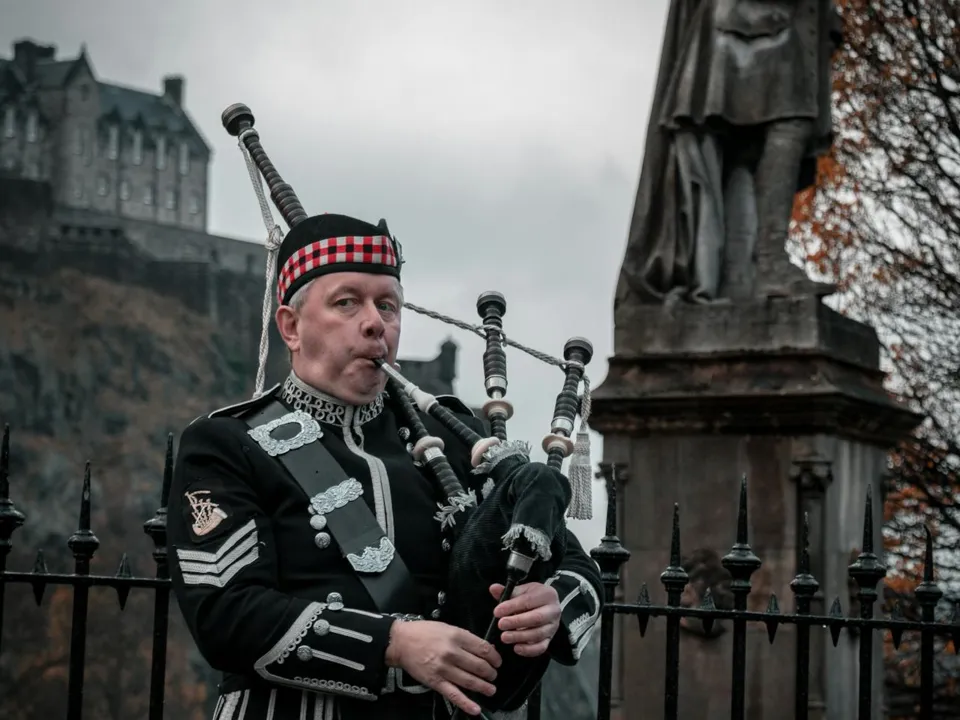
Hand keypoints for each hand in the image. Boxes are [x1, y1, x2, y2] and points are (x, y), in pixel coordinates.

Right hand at [385, 619, 501, 715]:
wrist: (401, 642)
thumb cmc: (423, 633)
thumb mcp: (447, 627)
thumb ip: (465, 638)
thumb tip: (485, 649)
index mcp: (456, 636)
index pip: (483, 649)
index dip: (494, 657)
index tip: (497, 661)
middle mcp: (452, 653)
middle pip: (480, 666)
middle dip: (491, 673)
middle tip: (493, 675)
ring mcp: (444, 669)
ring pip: (470, 681)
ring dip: (484, 687)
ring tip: (491, 689)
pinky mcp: (436, 682)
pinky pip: (454, 695)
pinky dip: (466, 703)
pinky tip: (476, 709)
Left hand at [490, 582, 560, 656]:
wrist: (545, 606)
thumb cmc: (532, 597)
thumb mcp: (522, 590)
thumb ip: (508, 591)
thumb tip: (494, 588)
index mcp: (547, 594)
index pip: (528, 601)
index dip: (512, 606)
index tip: (497, 611)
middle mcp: (553, 611)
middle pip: (536, 618)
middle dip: (517, 622)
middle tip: (501, 624)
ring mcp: (552, 627)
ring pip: (538, 634)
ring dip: (520, 636)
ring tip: (504, 637)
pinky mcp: (550, 639)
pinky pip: (541, 647)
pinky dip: (529, 650)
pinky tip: (516, 648)